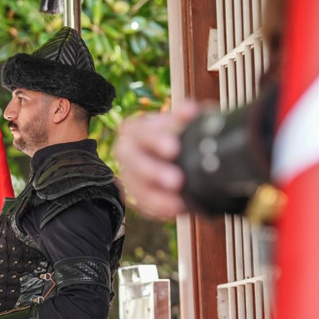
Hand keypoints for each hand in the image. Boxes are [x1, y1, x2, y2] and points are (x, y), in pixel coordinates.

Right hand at [115, 101, 199, 219]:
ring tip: (178, 203)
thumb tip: (191, 109)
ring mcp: (129, 176)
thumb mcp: (179, 121)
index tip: (174, 148)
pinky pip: (144, 206)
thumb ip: (184, 116)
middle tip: (177, 180)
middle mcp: (126, 152)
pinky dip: (160, 209)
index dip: (155, 140)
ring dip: (157, 197)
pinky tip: (177, 209)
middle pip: (134, 162)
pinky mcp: (137, 196)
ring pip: (137, 188)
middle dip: (154, 172)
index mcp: (134, 130)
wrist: (173, 154)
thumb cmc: (174, 133)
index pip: (139, 133)